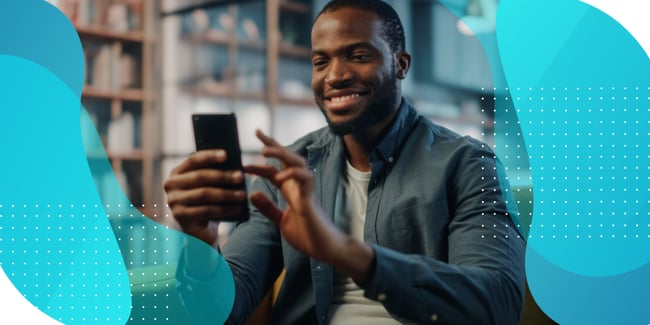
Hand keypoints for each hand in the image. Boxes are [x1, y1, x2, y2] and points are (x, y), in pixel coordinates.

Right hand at [164, 149, 246, 245]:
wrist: (199, 229)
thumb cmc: (207, 201)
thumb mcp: (209, 185)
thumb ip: (215, 173)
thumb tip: (236, 165)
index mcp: (177, 172)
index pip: (193, 160)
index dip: (209, 156)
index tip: (226, 155)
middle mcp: (171, 185)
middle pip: (200, 177)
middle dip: (223, 176)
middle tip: (240, 176)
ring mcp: (174, 202)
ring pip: (204, 194)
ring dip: (226, 194)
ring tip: (242, 195)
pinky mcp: (180, 217)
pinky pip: (205, 211)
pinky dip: (224, 209)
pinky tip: (237, 208)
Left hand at [245, 131, 373, 281]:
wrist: (325, 249)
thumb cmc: (308, 235)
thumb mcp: (281, 220)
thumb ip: (268, 208)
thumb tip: (252, 193)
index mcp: (291, 191)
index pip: (276, 168)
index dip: (263, 159)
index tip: (248, 152)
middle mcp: (298, 186)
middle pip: (287, 159)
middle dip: (273, 145)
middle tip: (258, 132)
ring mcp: (306, 191)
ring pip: (297, 163)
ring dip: (282, 154)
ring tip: (265, 151)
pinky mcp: (311, 200)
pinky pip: (306, 179)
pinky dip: (293, 174)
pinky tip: (280, 175)